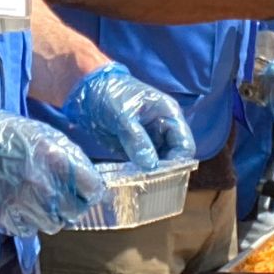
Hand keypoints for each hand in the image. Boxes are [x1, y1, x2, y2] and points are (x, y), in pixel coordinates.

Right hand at [0, 98, 109, 235]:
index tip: (82, 189)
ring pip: (52, 225)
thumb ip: (67, 158)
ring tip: (33, 198)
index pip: (92, 189)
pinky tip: (16, 204)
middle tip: (56, 195)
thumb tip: (88, 182)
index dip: (88, 190)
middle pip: (74, 211)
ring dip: (48, 214)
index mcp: (56, 158)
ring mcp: (21, 203)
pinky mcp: (2, 218)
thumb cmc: (1, 134)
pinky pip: (27, 230)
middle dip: (69, 204)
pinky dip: (26, 221)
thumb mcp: (41, 134)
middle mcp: (42, 183)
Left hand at [55, 65, 196, 171]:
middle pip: (174, 157)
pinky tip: (129, 180)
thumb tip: (151, 165)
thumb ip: (137, 139)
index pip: (185, 145)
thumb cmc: (109, 94)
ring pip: (159, 164)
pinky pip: (143, 165)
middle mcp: (164, 129)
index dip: (178, 162)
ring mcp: (150, 139)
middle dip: (164, 171)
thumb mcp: (123, 115)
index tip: (162, 176)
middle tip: (148, 184)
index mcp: (169, 115)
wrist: (88, 89)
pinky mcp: (136, 147)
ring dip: (150, 175)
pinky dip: (138, 173)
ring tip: (138, 184)